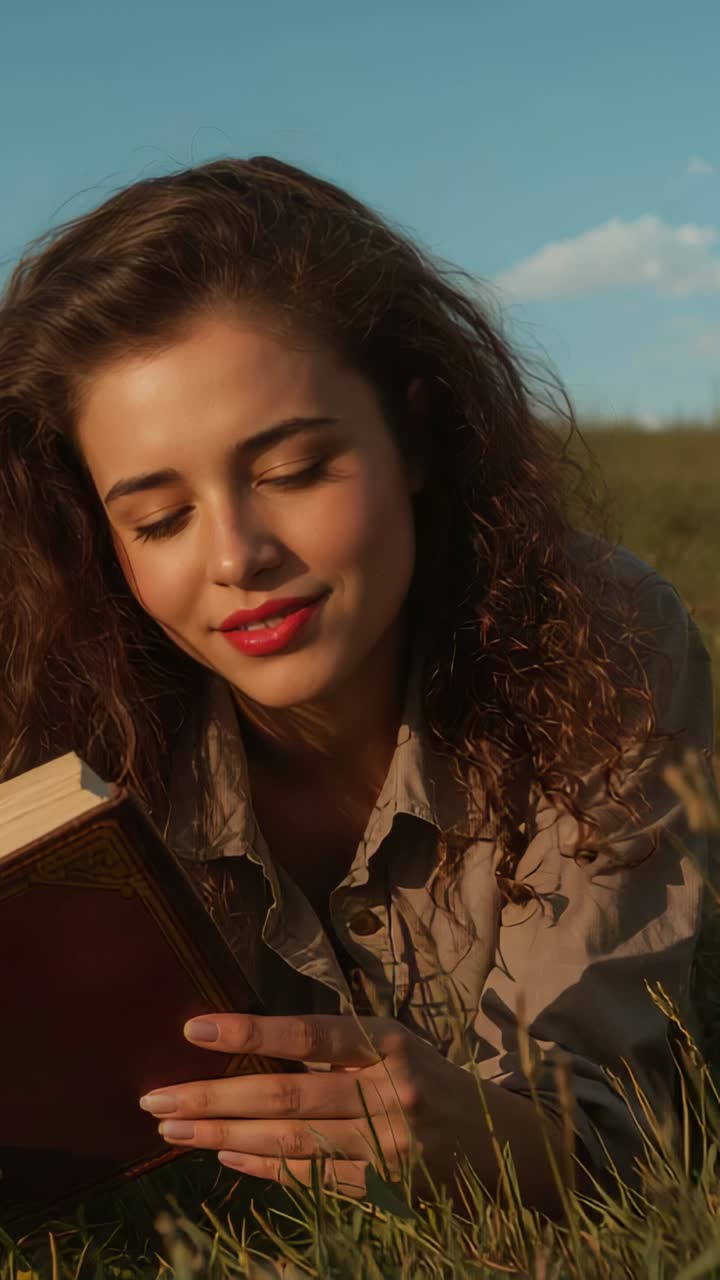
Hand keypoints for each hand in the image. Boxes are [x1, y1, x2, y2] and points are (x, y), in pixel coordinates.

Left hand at [138, 1013, 485, 1196]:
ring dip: (223, 1134)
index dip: (250, 1031)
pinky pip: (312, 1179)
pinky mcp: (388, 1190)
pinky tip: (223, 1154)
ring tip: (173, 1128)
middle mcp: (388, 1089)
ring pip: (291, 1141)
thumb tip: (250, 1047)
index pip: (308, 1033)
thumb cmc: (427, 1079)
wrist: (503, 1141)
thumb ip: (335, 1046)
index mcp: (387, 1041)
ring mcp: (388, 1145)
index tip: (193, 1029)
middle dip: (214, 1095)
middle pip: (286, 1093)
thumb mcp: (393, 1044)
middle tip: (156, 1097)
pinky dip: (263, 1166)